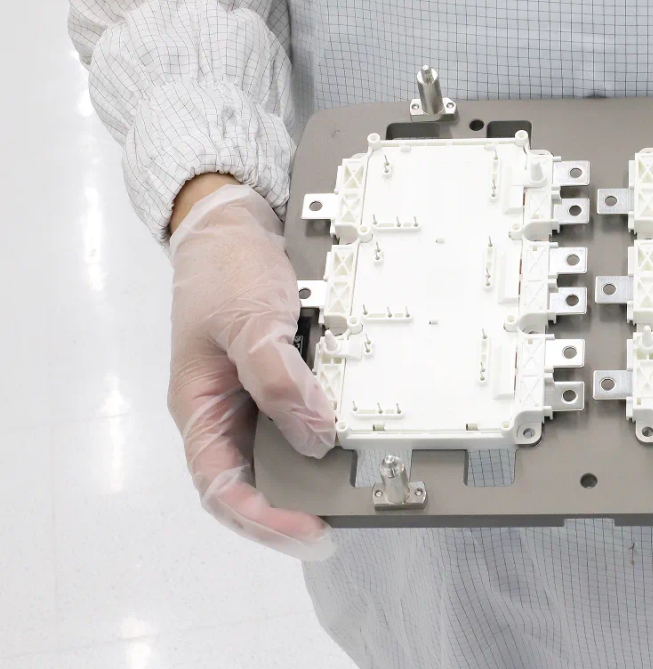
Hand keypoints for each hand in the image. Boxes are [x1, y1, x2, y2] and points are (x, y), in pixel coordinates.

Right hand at [168, 181, 336, 559]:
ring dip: (308, 477)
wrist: (234, 223)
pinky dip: (322, 434)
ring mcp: (251, 397)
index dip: (264, 519)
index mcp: (200, 408)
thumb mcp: (251, 321)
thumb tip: (315, 439)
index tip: (310, 530)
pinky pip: (298, 417)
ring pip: (277, 455)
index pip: (222, 487)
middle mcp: (224, 411)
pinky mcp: (277, 378)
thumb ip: (278, 380)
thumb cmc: (227, 269)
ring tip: (349, 493)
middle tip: (338, 525)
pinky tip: (351, 442)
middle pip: (251, 483)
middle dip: (290, 510)